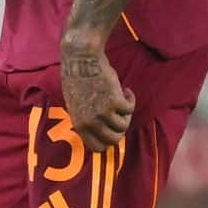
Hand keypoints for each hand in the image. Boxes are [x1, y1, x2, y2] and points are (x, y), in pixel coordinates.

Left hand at [60, 36, 133, 150]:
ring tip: (121, 100)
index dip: (107, 140)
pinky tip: (126, 91)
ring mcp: (103, 113)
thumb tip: (102, 131)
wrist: (82, 59)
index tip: (111, 129)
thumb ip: (86, 120)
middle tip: (120, 115)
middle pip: (114, 140)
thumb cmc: (78, 78)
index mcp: (79, 125)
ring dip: (126, 114)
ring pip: (124, 126)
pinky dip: (130, 100)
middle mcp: (90, 122)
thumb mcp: (76, 105)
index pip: (97, 147)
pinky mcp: (115, 101)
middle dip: (120, 129)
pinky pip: (130, 109)